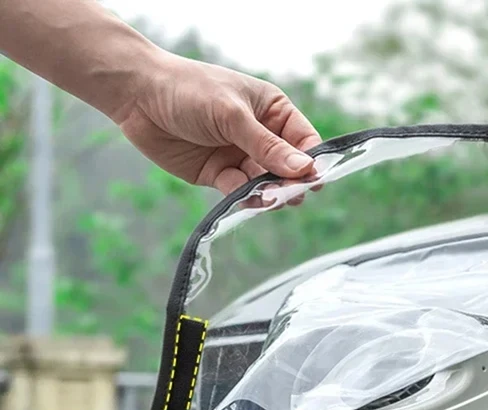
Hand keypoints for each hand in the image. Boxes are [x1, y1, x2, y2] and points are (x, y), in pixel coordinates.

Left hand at [116, 52, 321, 194]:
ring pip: (266, 184)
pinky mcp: (220, 175)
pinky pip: (240, 192)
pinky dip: (246, 199)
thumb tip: (304, 170)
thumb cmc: (188, 90)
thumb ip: (266, 146)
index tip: (313, 180)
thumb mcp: (232, 115)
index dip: (310, 161)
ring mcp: (240, 156)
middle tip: (291, 196)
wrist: (137, 96)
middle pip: (288, 167)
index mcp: (272, 111)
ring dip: (270, 194)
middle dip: (291, 183)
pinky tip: (250, 202)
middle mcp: (260, 135)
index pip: (304, 140)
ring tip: (270, 201)